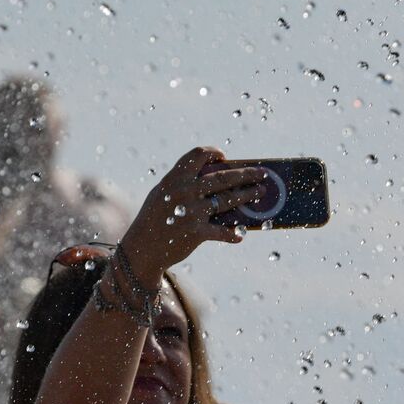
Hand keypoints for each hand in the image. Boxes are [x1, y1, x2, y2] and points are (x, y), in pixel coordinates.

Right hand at [120, 147, 268, 278]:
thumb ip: (183, 185)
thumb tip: (217, 183)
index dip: (214, 153)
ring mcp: (191, 212)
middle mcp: (184, 191)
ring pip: (228, 200)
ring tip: (260, 193)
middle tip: (262, 174)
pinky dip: (232, 234)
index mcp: (174, 179)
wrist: (141, 249)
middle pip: (223, 177)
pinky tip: (239, 235)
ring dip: (248, 196)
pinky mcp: (196, 233)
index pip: (198, 155)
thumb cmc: (154, 221)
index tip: (225, 158)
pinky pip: (222, 231)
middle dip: (246, 174)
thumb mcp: (162, 196)